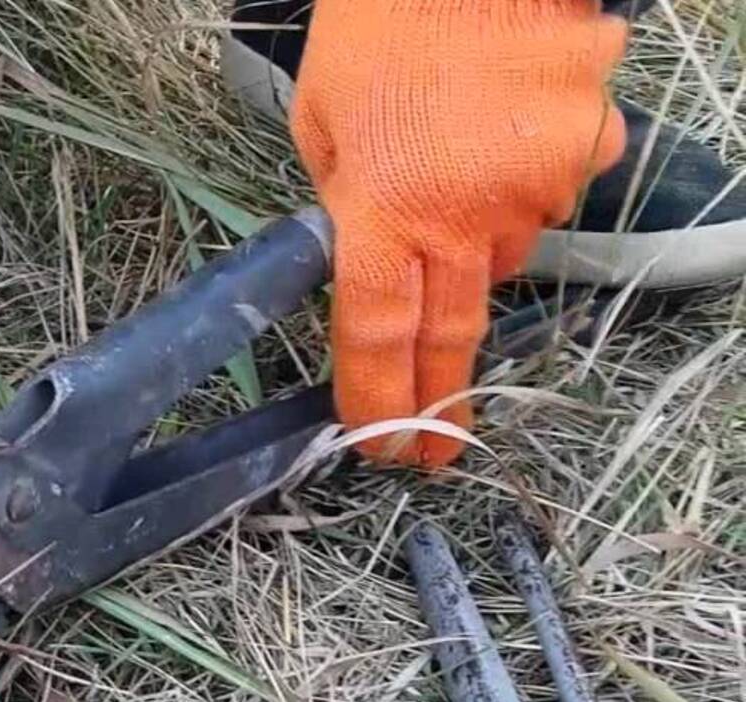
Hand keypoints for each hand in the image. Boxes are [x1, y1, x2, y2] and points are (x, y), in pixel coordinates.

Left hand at [292, 0, 627, 466]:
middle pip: (453, 329)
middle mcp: (466, 214)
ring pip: (507, 251)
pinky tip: (503, 126)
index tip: (385, 451)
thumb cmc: (379, 24)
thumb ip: (346, 204)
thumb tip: (373, 262)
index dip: (382, 401)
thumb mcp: (320, 121)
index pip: (380, 333)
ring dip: (479, 237)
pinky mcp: (590, 151)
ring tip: (454, 169)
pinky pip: (551, 192)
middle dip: (443, 395)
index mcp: (380, 209)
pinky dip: (525, 177)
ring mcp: (538, 186)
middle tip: (439, 443)